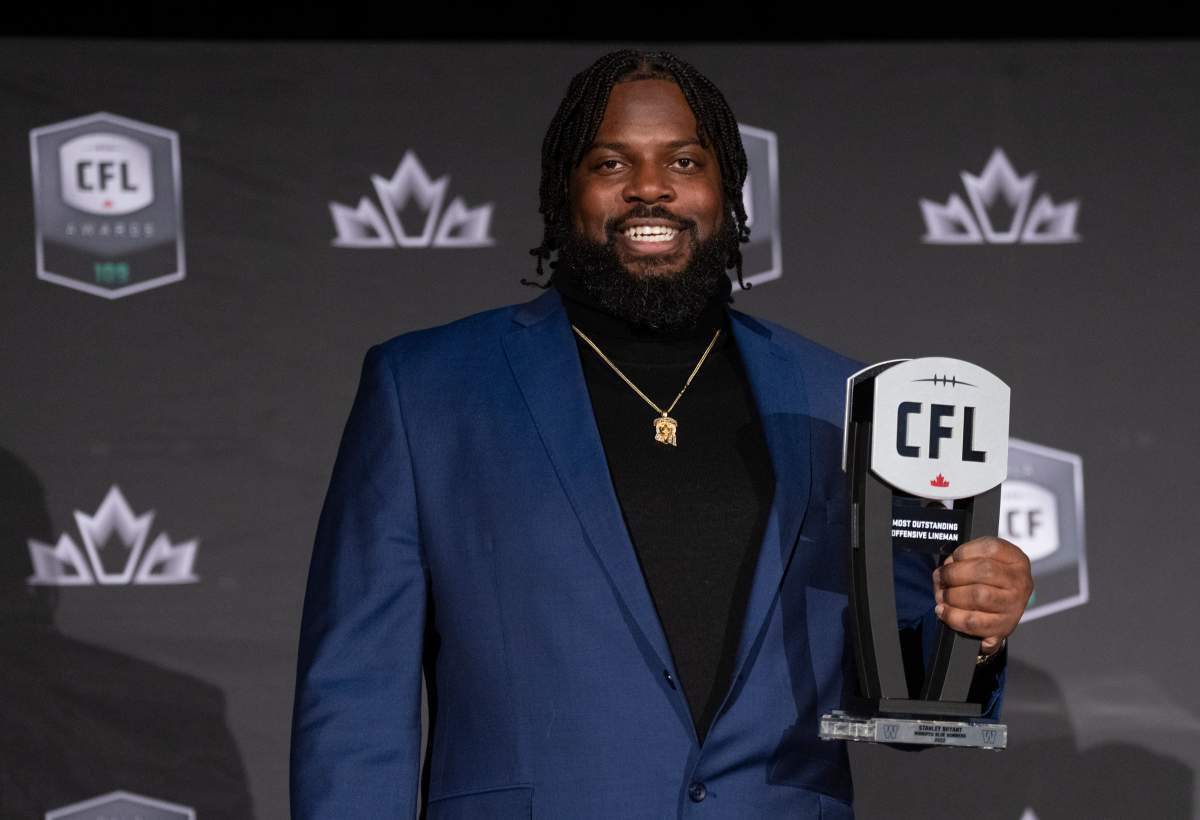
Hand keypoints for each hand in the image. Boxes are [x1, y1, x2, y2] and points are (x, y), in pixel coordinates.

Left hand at [932, 537, 1033, 655]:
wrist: (1002, 610)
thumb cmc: (989, 580)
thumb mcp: (985, 560)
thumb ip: (967, 558)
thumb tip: (947, 567)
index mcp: (1016, 560)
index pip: (992, 548)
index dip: (964, 552)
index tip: (951, 559)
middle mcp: (1019, 582)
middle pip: (984, 571)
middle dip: (953, 574)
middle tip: (940, 577)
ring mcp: (1014, 606)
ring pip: (979, 596)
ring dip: (952, 595)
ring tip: (942, 595)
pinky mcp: (1003, 626)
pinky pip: (973, 622)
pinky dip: (952, 616)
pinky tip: (943, 611)